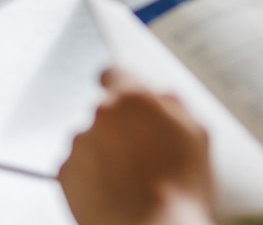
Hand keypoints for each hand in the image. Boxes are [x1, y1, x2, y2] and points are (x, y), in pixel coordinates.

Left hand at [57, 69, 214, 224]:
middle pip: (106, 111)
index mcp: (133, 98)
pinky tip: (114, 190)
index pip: (114, 72)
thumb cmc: (179, 186)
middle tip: (143, 152)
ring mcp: (79, 145)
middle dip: (120, 126)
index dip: (121, 85)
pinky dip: (91, 175)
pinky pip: (78, 166)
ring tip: (130, 177)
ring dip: (105, 151)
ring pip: (91, 139)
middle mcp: (100, 115)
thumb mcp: (197, 134)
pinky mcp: (64, 174)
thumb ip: (175, 104)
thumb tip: (161, 96)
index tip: (126, 99)